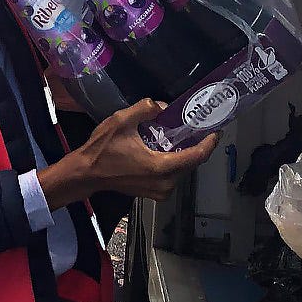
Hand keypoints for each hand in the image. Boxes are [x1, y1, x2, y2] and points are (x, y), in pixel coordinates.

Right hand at [38, 99, 217, 205]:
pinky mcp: (155, 194)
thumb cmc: (102, 150)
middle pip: (191, 163)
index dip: (209, 142)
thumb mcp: (121, 121)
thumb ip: (144, 109)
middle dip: (195, 145)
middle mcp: (165, 183)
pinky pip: (173, 176)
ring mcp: (160, 192)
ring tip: (180, 136)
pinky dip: (173, 162)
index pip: (197, 156)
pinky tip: (165, 149)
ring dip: (183, 153)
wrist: (86, 174)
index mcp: (160, 167)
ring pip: (182, 170)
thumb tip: (162, 107)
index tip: (215, 129)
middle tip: (195, 127)